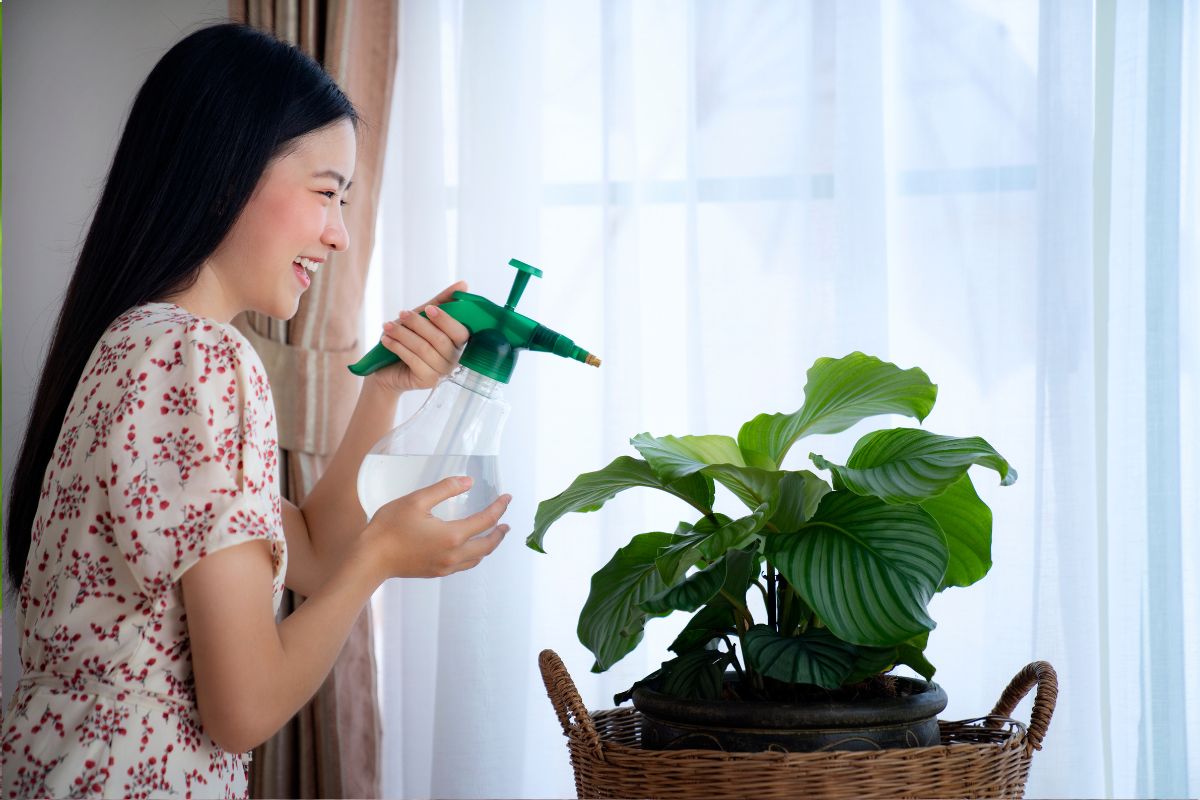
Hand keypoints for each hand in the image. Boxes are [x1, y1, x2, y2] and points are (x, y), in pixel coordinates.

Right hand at [363, 476, 510, 578]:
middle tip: (506, 522)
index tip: (507, 497)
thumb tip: (468, 482)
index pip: (485, 520)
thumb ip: (445, 489)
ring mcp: (445, 567)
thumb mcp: (416, 500)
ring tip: (493, 534)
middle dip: (500, 532)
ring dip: (489, 546)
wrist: (370, 559)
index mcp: (452, 536)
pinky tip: (470, 548)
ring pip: (477, 558)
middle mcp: (453, 555)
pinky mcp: (436, 572)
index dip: (499, 507)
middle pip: (487, 545)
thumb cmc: (389, 528)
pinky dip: (474, 555)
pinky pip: (464, 565)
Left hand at [369, 280, 471, 394]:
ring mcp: (442, 372)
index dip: (445, 320)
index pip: (460, 332)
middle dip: (418, 324)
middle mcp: (454, 359)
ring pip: (424, 348)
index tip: (428, 308)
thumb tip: (463, 285)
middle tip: (402, 313)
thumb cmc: (408, 340)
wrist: (386, 369)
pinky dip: (398, 347)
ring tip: (387, 326)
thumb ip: (442, 303)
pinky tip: (386, 340)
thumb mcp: (423, 318)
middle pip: (440, 339)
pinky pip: (413, 360)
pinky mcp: (428, 381)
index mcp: (458, 343)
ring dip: (403, 334)